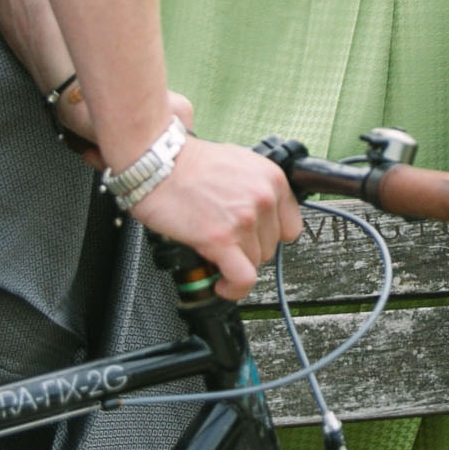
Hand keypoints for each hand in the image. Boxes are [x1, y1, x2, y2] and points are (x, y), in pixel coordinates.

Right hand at [128, 127, 301, 297]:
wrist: (158, 164)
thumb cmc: (188, 161)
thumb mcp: (238, 161)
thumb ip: (255, 186)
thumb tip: (258, 210)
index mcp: (272, 179)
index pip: (290, 227)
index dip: (268, 237)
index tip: (254, 240)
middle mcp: (264, 198)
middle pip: (271, 247)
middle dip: (247, 249)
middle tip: (226, 243)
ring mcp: (244, 220)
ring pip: (255, 263)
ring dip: (234, 264)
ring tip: (216, 256)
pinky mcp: (221, 239)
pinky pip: (242, 278)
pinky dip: (234, 289)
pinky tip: (222, 285)